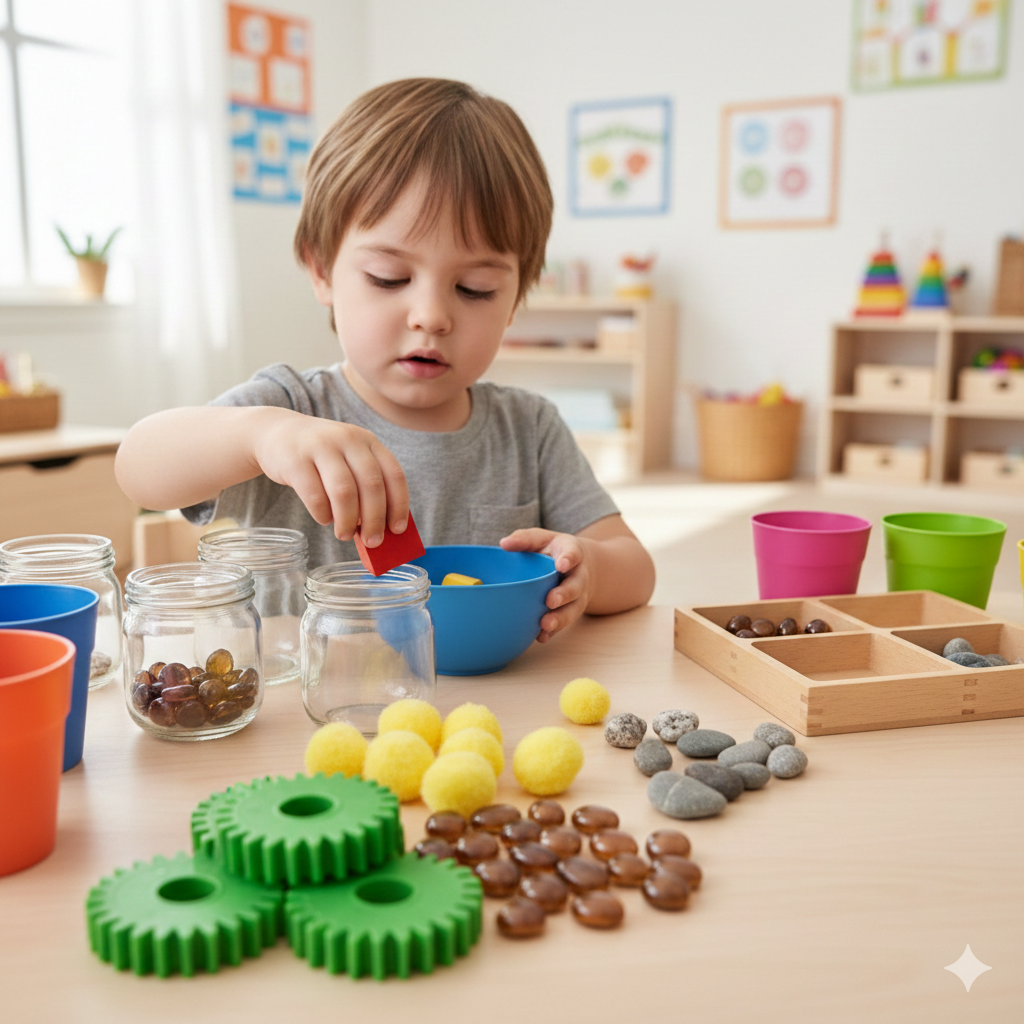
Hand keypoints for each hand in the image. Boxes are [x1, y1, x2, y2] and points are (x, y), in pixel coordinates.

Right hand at [251, 409, 407, 544]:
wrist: (276, 432)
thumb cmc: (320, 456)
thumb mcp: (348, 459)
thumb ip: (364, 485)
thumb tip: (379, 528)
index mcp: (368, 441)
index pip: (394, 474)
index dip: (399, 505)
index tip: (397, 530)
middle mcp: (348, 439)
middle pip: (371, 485)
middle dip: (375, 519)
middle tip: (372, 542)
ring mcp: (321, 447)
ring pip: (344, 491)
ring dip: (348, 520)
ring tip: (344, 534)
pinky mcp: (296, 460)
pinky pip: (315, 496)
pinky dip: (323, 514)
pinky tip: (324, 519)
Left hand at [499, 528, 594, 641]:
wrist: (579, 567)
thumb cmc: (553, 551)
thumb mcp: (542, 539)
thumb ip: (525, 539)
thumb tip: (504, 543)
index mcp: (571, 553)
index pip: (573, 554)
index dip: (568, 559)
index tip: (561, 565)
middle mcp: (578, 576)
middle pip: (575, 586)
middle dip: (564, 594)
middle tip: (550, 600)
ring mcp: (577, 596)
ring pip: (572, 609)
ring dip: (560, 618)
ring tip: (545, 624)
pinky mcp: (570, 611)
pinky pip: (564, 623)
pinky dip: (553, 631)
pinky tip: (541, 636)